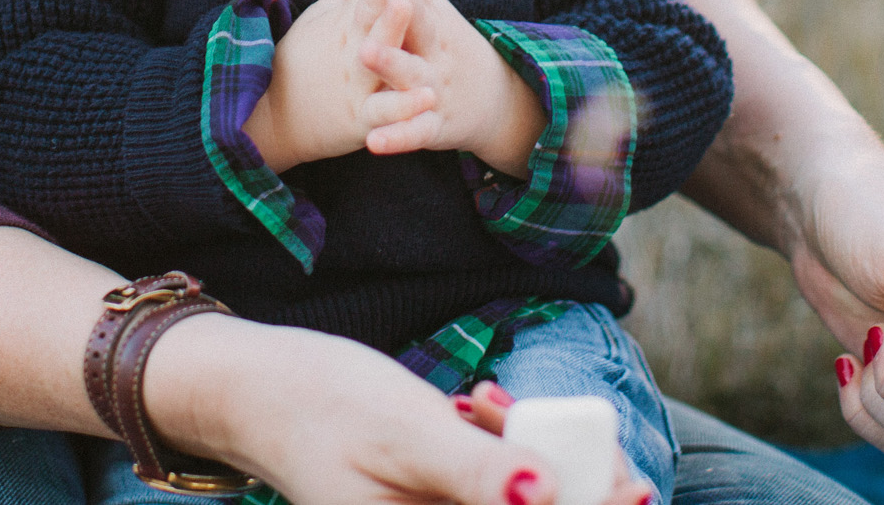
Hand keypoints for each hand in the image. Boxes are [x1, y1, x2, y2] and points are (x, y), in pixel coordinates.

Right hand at [147, 316, 626, 504]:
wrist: (254, 390)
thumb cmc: (317, 405)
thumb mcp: (405, 432)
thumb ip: (476, 473)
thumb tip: (546, 495)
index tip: (628, 483)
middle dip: (567, 483)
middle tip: (543, 423)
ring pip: (525, 503)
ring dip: (532, 458)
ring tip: (486, 403)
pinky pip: (495, 489)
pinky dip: (501, 450)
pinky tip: (474, 407)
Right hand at [244, 0, 434, 171]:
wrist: (271, 119)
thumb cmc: (308, 57)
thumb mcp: (330, 11)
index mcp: (345, 18)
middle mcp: (350, 43)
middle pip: (369, 7)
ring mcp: (354, 80)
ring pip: (376, 54)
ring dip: (390, 30)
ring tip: (406, 6)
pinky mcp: (359, 119)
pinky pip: (383, 112)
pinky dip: (403, 108)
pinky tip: (427, 98)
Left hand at [356, 0, 547, 176]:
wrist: (495, 101)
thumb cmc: (446, 44)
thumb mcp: (433, 9)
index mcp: (433, 19)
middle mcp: (437, 49)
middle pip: (419, 22)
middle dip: (400, 3)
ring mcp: (437, 87)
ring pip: (413, 76)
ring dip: (392, 64)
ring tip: (366, 53)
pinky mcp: (434, 125)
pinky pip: (414, 132)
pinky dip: (396, 137)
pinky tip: (373, 144)